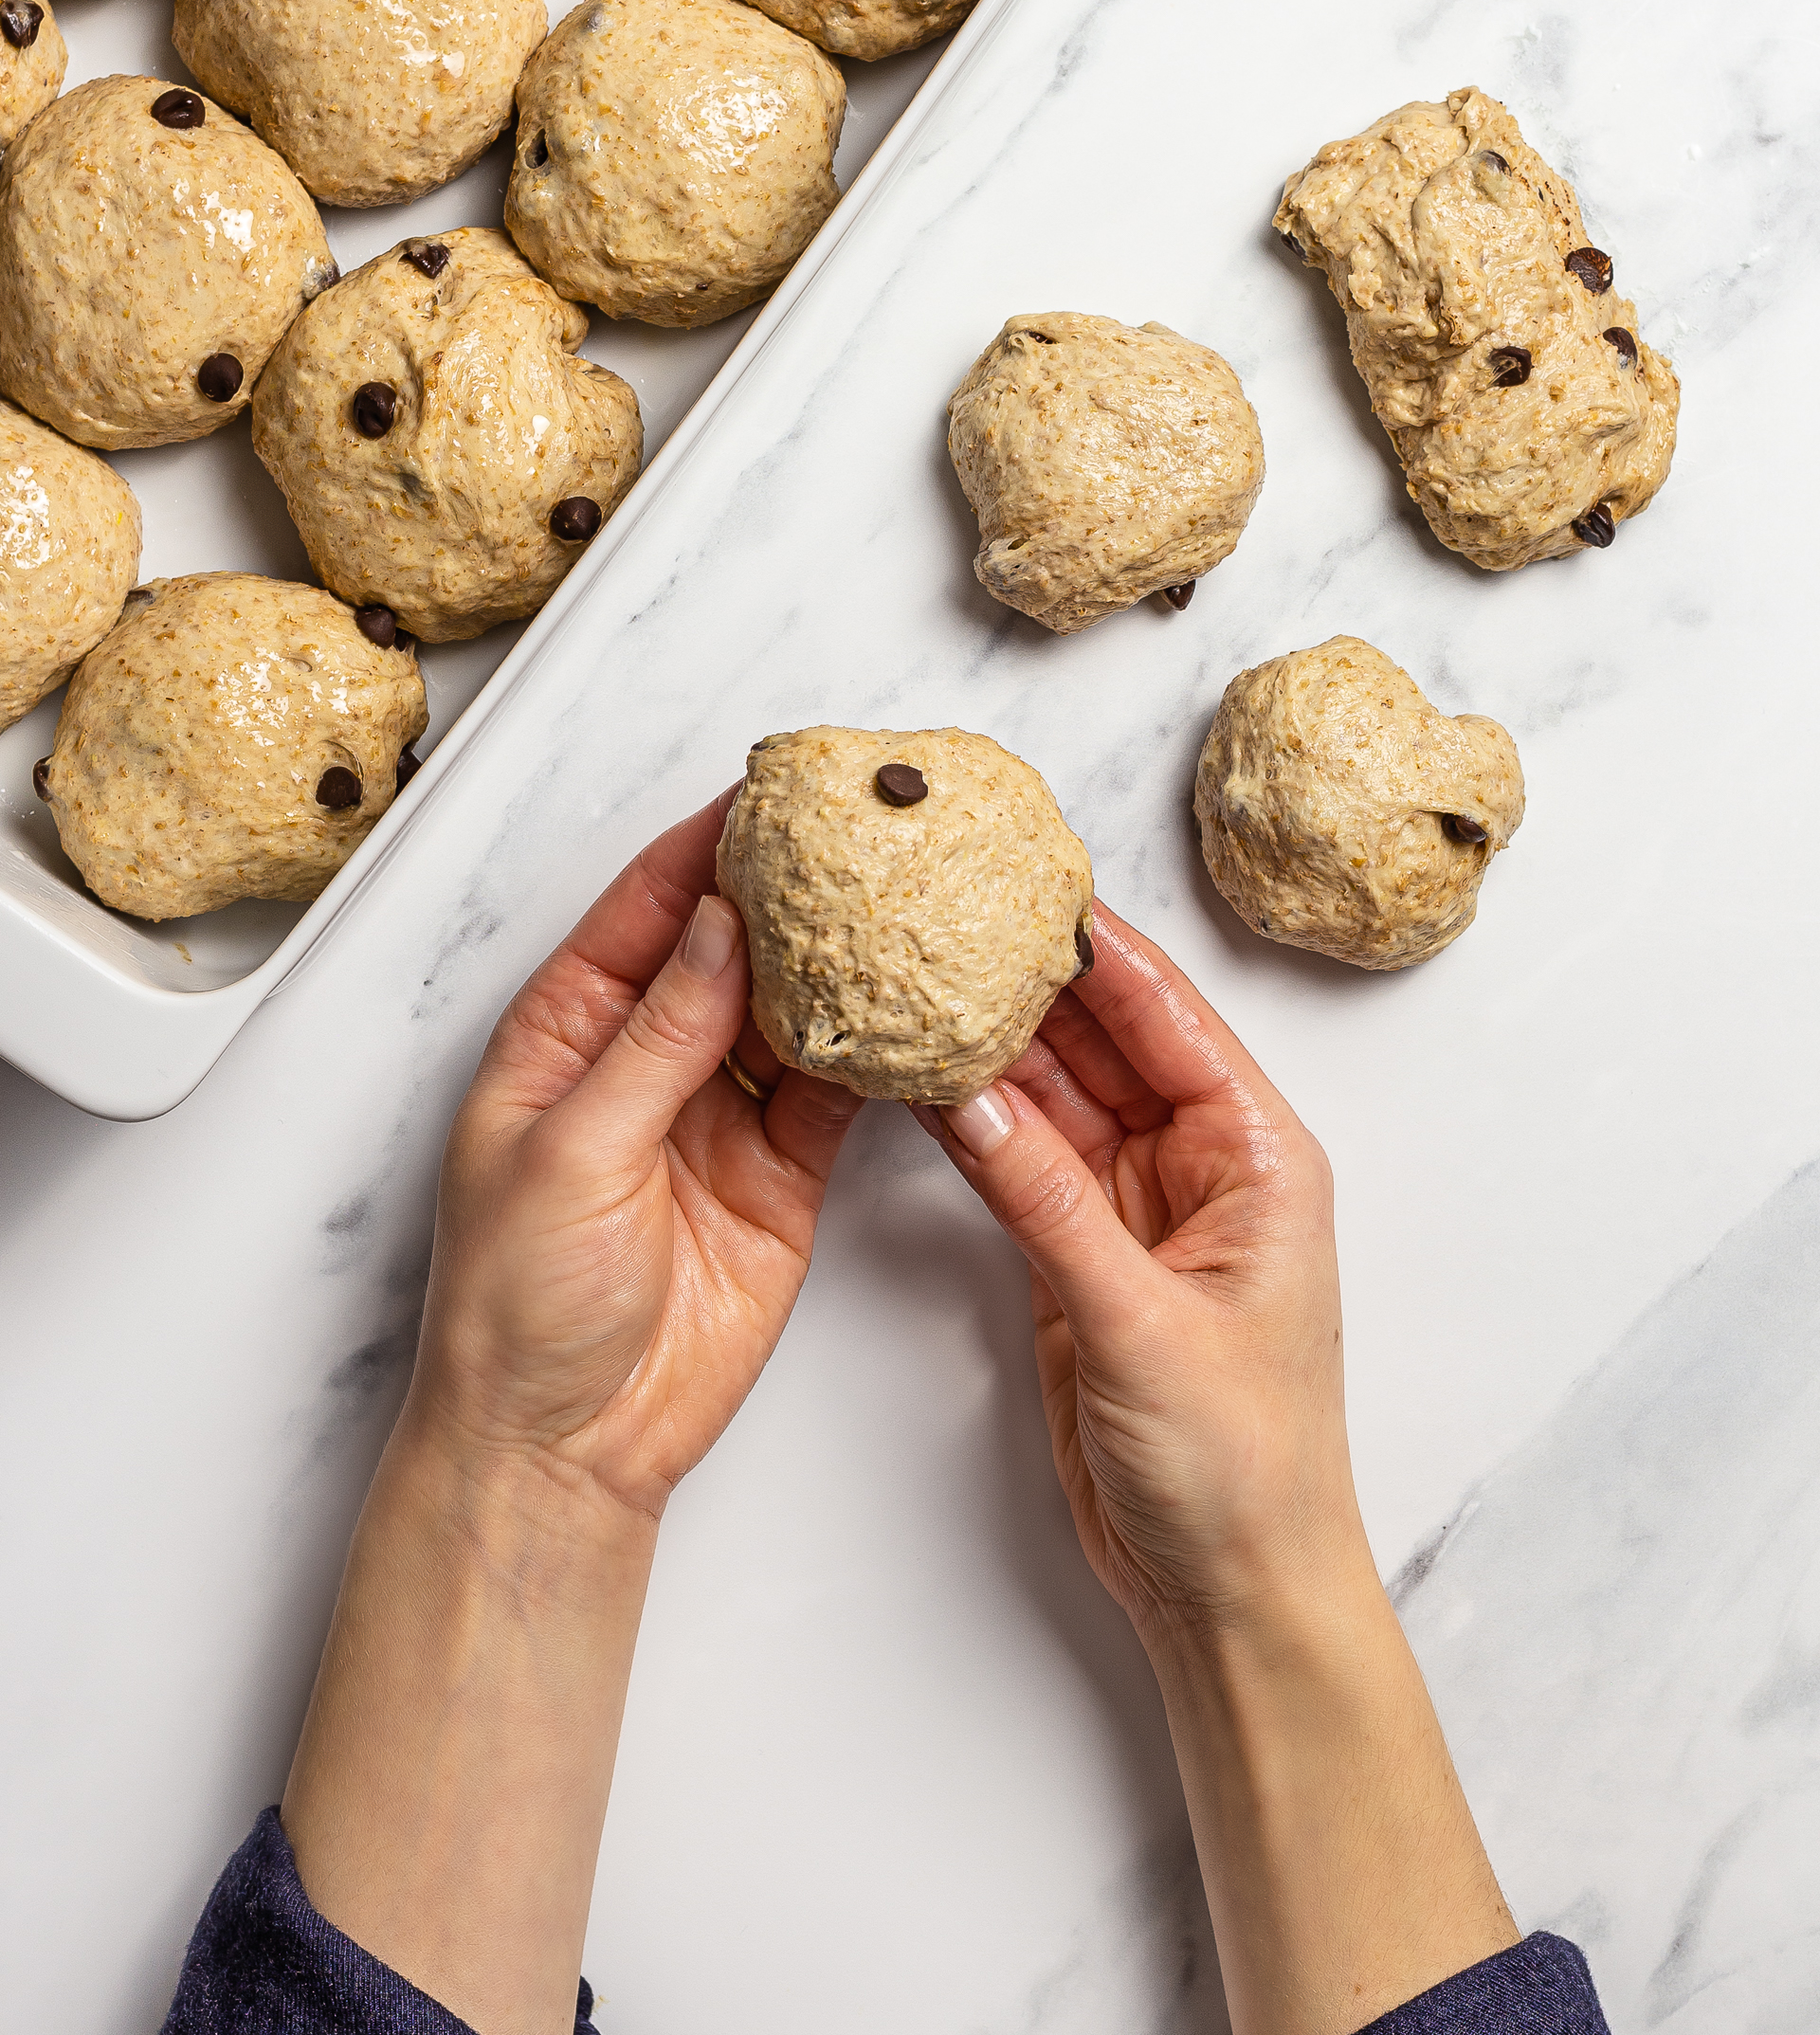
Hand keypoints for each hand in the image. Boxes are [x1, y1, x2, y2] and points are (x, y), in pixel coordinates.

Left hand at [283, 793, 861, 2034]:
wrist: (565, 1448)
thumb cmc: (517, 1304)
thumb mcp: (571, 1150)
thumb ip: (655, 1038)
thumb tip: (717, 927)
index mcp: (566, 1035)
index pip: (642, 912)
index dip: (702, 850)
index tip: (767, 793)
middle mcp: (645, 1061)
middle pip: (727, 949)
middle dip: (789, 891)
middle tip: (861, 831)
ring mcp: (719, 1117)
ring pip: (791, 1013)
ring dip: (841, 964)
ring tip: (906, 899)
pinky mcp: (783, 1177)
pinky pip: (837, 1095)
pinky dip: (878, 1055)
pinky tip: (919, 1009)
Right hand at [917, 895, 1348, 1629]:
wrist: (1230, 1590)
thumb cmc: (1240, 1464)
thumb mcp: (1141, 1320)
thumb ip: (1047, 1202)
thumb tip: (966, 1095)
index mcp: (1256, 1155)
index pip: (1169, 1016)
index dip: (1098, 945)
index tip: (1026, 876)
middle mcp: (1199, 1165)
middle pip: (1106, 1041)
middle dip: (1031, 979)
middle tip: (946, 911)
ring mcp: (1136, 1209)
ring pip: (1055, 1098)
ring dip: (991, 1049)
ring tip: (913, 975)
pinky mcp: (1082, 1257)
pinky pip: (1022, 1165)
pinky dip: (975, 1127)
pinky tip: (922, 1077)